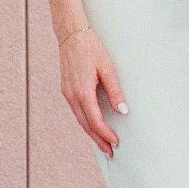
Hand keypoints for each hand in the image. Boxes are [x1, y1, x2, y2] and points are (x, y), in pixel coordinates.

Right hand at [59, 29, 127, 157]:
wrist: (71, 35)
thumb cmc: (91, 48)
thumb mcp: (107, 68)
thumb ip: (115, 91)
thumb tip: (122, 111)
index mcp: (83, 92)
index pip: (95, 121)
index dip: (106, 134)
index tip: (116, 142)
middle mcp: (72, 96)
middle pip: (86, 125)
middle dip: (98, 140)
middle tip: (110, 152)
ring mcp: (67, 94)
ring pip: (79, 120)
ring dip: (91, 133)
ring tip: (103, 143)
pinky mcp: (66, 90)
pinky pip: (76, 112)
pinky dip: (85, 122)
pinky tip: (92, 125)